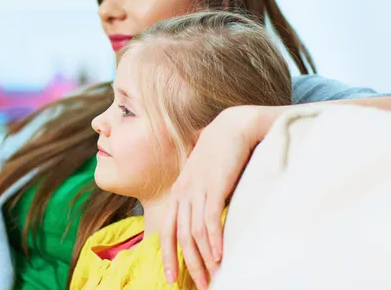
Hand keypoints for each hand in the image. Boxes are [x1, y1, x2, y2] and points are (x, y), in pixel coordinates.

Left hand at [160, 105, 281, 288]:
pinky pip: (210, 219)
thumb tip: (206, 219)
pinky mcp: (213, 186)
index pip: (168, 231)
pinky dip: (214, 240)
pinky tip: (220, 256)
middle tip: (200, 286)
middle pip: (181, 237)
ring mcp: (196, 189)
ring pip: (194, 233)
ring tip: (213, 279)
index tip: (172, 278)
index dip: (168, 256)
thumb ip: (201, 196)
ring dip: (204, 260)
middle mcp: (183, 192)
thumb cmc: (221, 153)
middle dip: (189, 266)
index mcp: (179, 192)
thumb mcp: (204, 176)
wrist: (232, 127)